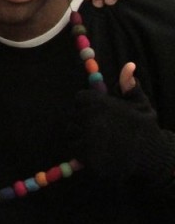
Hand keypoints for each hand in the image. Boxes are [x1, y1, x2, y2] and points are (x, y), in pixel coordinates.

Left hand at [67, 62, 174, 187]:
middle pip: (73, 116)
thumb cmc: (144, 129)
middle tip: (100, 129)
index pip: (80, 99)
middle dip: (83, 121)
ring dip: (80, 136)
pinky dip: (82, 151)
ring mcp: (86, 138)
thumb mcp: (141, 105)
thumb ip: (130, 86)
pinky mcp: (85, 156)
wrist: (152, 157)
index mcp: (99, 104)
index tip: (98, 112)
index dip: (88, 105)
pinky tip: (98, 151)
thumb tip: (129, 65)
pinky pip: (74, 150)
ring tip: (99, 140)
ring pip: (71, 133)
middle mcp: (90, 119)